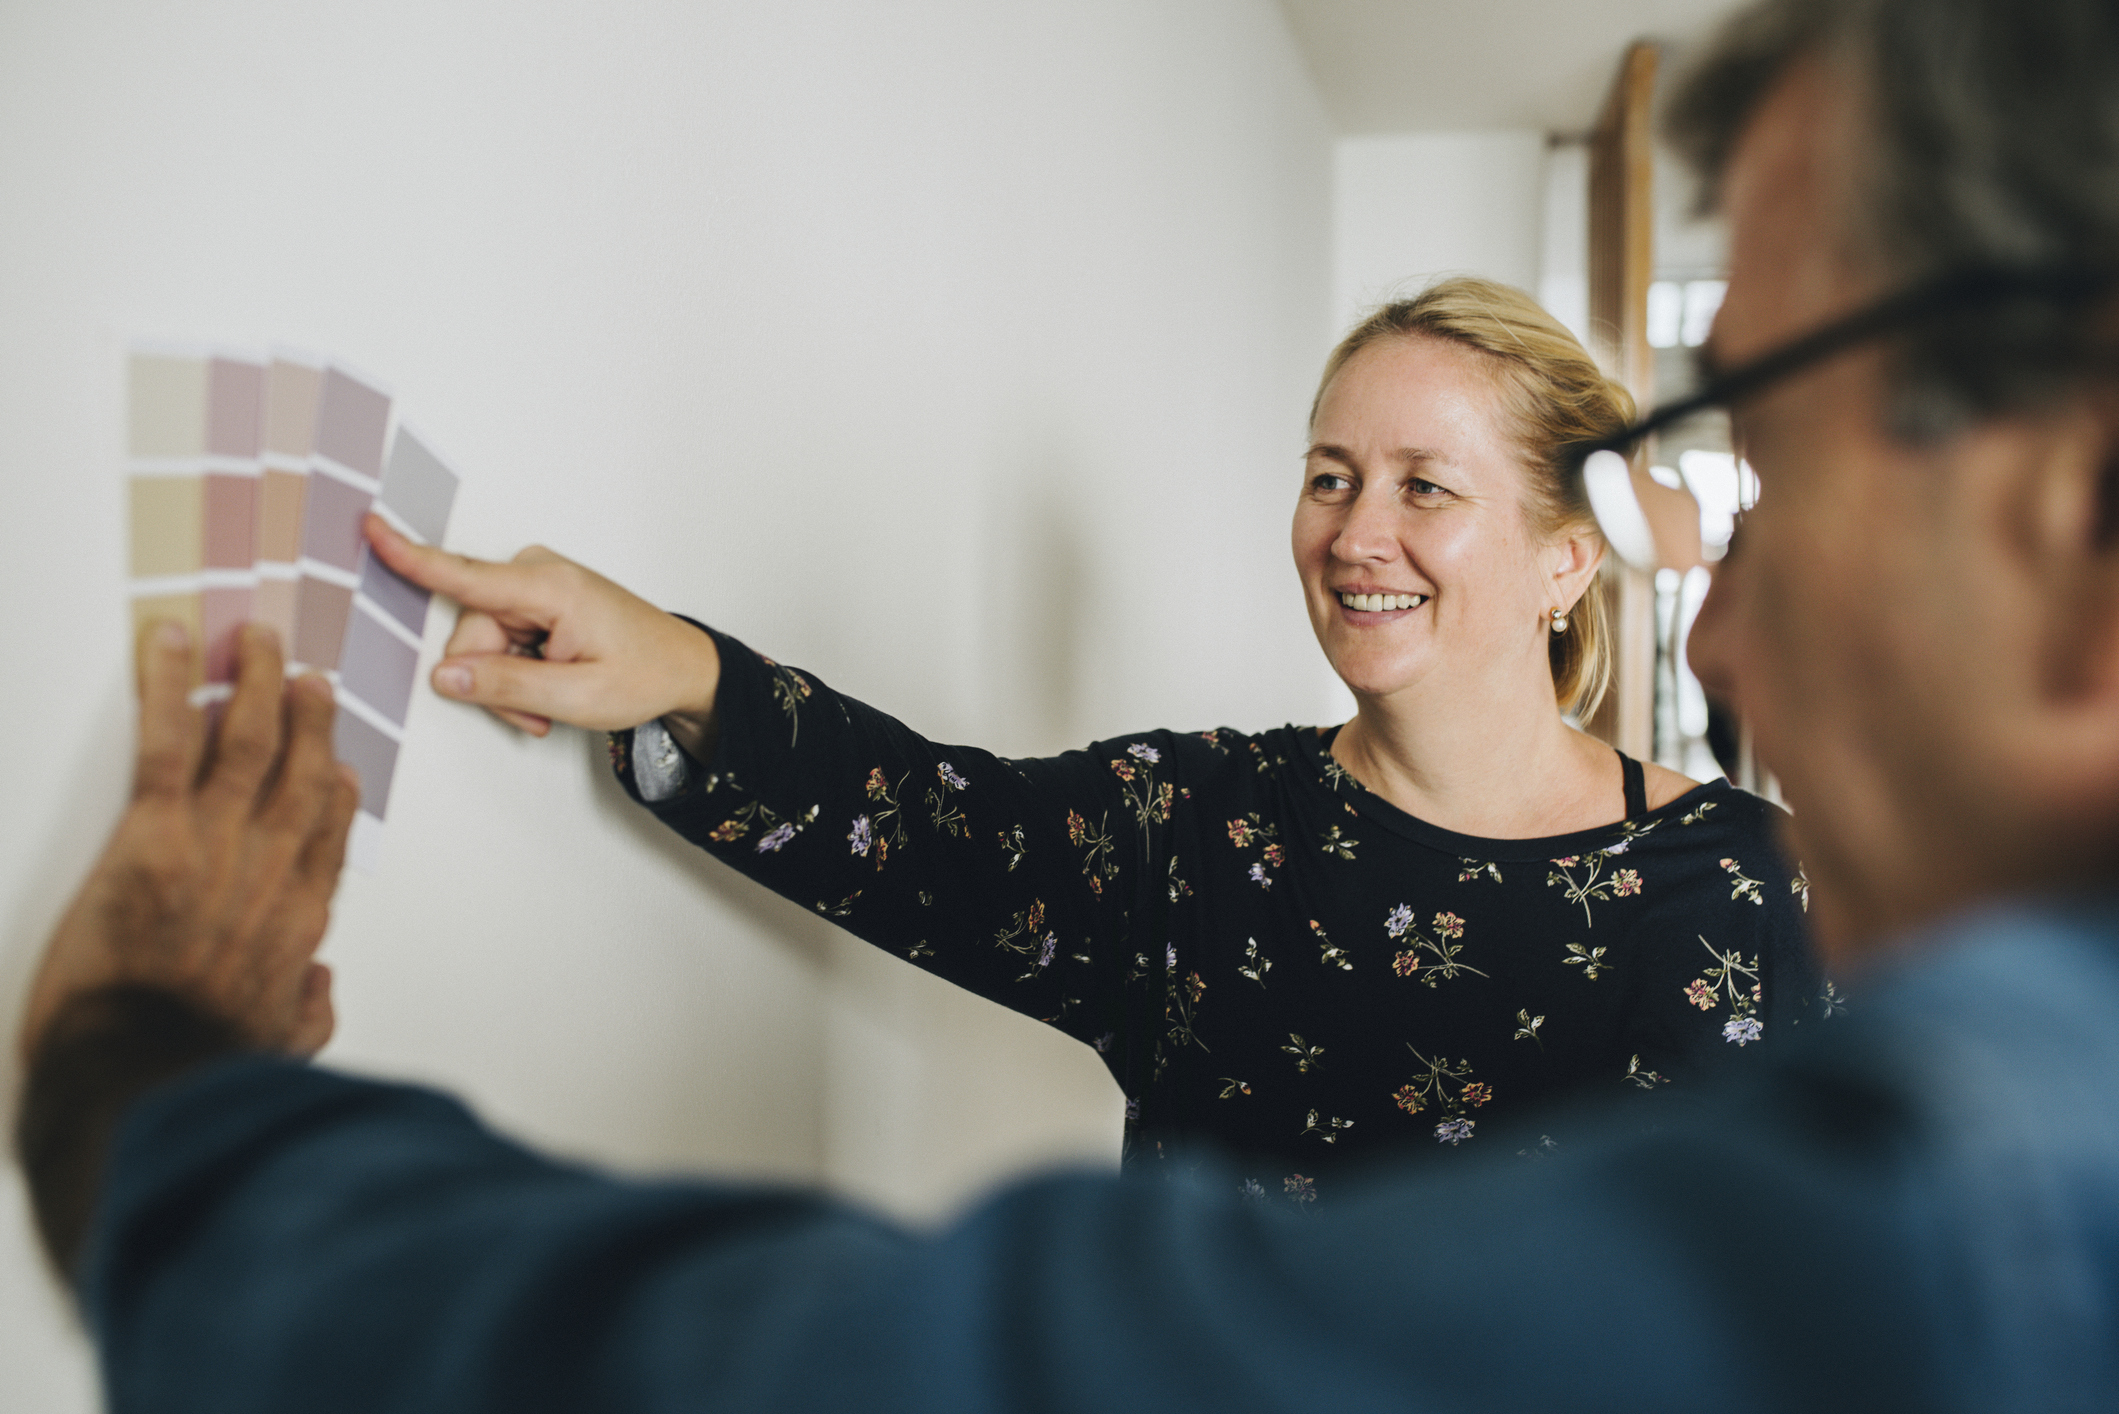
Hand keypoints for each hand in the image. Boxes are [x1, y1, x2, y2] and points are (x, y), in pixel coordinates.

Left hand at [17, 623, 358, 1063]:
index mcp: (296, 922)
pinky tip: (170, 647)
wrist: (145, 1084)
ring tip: (255, 643)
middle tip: (305, 679)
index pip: (326, 839)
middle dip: (306, 720)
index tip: (338, 764)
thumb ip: (308, 1013)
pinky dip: (171, 689)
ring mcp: (215, 847)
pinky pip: (167, 746)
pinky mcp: (152, 838)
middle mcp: (268, 871)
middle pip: (300, 776)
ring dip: (254, 685)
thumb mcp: (279, 1050)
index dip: (334, 792)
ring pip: (247, 746)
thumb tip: (319, 986)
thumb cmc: (200, 1074)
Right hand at [363, 515, 720, 751]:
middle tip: (537, 712)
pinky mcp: (534, 600)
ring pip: (480, 646)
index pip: (465, 574)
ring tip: (550, 703)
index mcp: (550, 588)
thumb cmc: (644, 674)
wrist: (682, 667)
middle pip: (470, 636)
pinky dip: (517, 673)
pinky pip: (498, 643)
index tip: (370, 527)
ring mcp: (535, 586)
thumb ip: (505, 687)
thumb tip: (444, 676)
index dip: (411, 556)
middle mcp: (537, 575)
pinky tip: (548, 687)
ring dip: (507, 684)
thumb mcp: (576, 697)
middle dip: (492, 682)